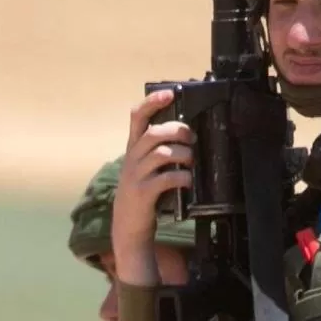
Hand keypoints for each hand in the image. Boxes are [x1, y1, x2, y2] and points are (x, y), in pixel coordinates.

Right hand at [112, 90, 194, 287]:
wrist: (128, 227)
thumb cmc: (143, 193)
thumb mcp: (144, 168)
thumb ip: (157, 150)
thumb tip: (185, 133)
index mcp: (133, 148)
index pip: (137, 117)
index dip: (152, 103)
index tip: (169, 94)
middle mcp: (132, 158)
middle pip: (154, 133)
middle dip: (177, 131)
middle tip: (191, 138)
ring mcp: (136, 176)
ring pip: (162, 154)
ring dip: (183, 155)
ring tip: (191, 161)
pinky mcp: (143, 194)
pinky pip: (166, 179)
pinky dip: (182, 177)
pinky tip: (188, 181)